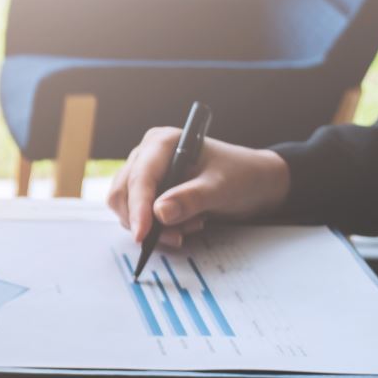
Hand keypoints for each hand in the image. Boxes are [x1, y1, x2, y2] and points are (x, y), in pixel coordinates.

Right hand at [107, 127, 290, 247]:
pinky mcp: (147, 192)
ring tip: (192, 224)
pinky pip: (137, 216)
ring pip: (126, 208)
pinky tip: (185, 224)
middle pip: (124, 194)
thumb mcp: (221, 187)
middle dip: (146, 221)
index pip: (140, 177)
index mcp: (162, 142)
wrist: (253, 183)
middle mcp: (147, 155)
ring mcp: (145, 174)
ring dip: (154, 227)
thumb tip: (159, 213)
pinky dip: (158, 228)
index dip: (138, 207)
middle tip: (178, 235)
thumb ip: (191, 198)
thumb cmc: (241, 176)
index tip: (142, 235)